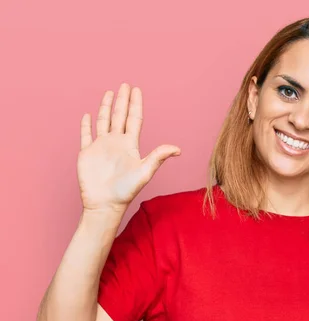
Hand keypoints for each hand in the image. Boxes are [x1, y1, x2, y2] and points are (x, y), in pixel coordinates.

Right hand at [77, 83, 180, 212]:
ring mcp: (101, 147)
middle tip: (124, 84)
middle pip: (119, 116)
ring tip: (109, 93)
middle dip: (122, 100)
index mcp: (130, 145)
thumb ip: (159, 157)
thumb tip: (178, 149)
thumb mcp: (145, 172)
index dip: (135, 104)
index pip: (134, 119)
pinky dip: (86, 124)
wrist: (105, 204)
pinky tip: (88, 115)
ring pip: (103, 121)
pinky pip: (86, 135)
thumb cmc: (126, 190)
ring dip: (105, 107)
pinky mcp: (87, 153)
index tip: (136, 89)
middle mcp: (116, 143)